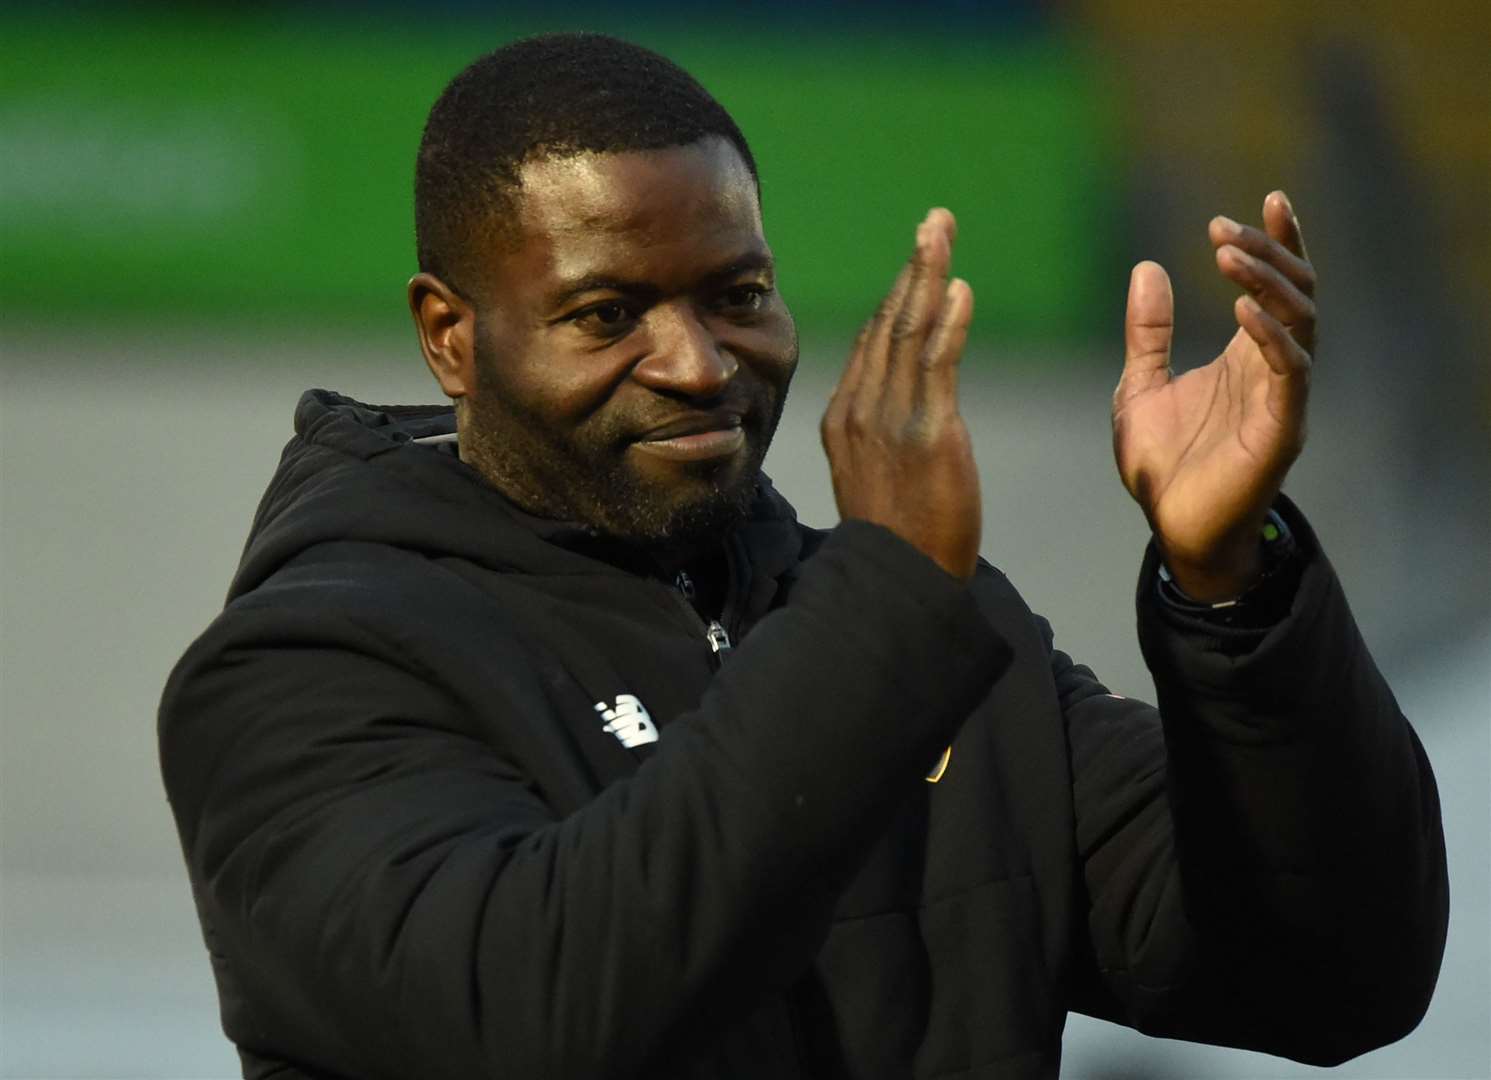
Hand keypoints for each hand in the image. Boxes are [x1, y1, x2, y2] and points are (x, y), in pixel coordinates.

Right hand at [821, 209, 980, 579]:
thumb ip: (877, 434)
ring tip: (942, 231)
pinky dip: (947, 323)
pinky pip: (936, 364)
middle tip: (935, 222)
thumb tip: (893, 407)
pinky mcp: (928, 433)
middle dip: (914, 268)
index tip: (919, 264)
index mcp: (843, 419)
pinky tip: (959, 288)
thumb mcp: (872, 477)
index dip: (897, 297)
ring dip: (928, 275)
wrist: (899, 581)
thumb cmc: (896, 539)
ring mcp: (890, 419)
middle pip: (888, 323)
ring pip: (908, 332)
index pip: (872, 344)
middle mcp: (860, 410)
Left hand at [1113, 191, 1315, 600]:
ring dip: (1266, 284)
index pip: (1276, 286)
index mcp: (1245, 356)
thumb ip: (1147, 333)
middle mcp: (1272, 369)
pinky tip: (1243, 309)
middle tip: (1224, 228)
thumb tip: (1146, 268)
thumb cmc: (1163, 465)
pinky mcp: (1280, 429)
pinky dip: (1270, 337)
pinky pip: (1289, 372)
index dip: (1278, 243)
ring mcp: (1281, 397)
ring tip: (1228, 254)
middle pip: (1294, 293)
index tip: (1268, 198)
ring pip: (1298, 323)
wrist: (1171, 529)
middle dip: (1265, 254)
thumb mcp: (1139, 386)